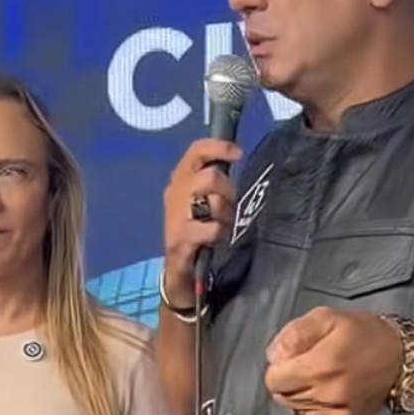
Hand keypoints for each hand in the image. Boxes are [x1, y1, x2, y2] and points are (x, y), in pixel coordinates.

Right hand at [161, 139, 241, 296]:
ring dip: (225, 215)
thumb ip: (214, 180)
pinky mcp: (180, 237)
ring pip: (213, 202)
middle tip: (229, 207)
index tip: (238, 154)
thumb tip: (234, 157)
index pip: (196, 151)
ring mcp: (176, 215)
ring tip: (222, 225)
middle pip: (211, 177)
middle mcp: (175, 192)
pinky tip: (216, 239)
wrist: (180, 266)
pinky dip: (219, 234)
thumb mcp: (202, 199)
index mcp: (180, 178)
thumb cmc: (197, 227)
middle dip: (228, 192)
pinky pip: (212, 228)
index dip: (218, 148)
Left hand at [263, 308, 402, 414]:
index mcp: (319, 367)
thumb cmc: (364, 333)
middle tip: (308, 367)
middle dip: (288, 382)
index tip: (292, 360)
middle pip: (283, 398)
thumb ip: (294, 335)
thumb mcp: (327, 318)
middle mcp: (327, 395)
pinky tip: (331, 393)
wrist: (403, 357)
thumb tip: (273, 357)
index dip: (278, 368)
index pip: (273, 381)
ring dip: (302, 397)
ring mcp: (338, 414)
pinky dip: (318, 410)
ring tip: (322, 379)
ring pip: (298, 412)